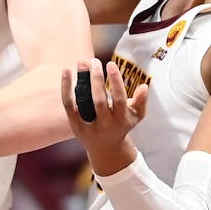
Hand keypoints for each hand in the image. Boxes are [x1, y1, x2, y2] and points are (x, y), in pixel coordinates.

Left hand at [62, 59, 146, 176]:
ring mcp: (88, 125)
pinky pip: (68, 105)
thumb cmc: (122, 125)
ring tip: (82, 62)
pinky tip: (66, 71)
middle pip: (99, 101)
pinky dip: (66, 89)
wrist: (105, 148)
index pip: (119, 99)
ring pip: (83, 102)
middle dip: (97, 80)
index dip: (115, 82)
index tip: (111, 64)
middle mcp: (104, 124)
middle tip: (94, 61)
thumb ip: (141, 102)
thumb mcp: (136, 116)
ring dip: (81, 81)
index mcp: (120, 120)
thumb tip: (144, 86)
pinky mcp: (75, 124)